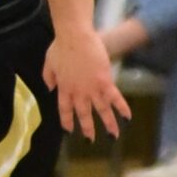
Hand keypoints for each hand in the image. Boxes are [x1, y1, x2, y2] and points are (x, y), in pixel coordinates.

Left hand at [45, 26, 129, 141]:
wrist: (75, 36)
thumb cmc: (60, 46)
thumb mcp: (48, 63)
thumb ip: (48, 77)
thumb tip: (50, 88)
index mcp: (63, 88)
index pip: (64, 109)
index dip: (67, 120)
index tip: (69, 130)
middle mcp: (78, 92)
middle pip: (83, 114)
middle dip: (87, 128)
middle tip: (90, 141)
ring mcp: (92, 88)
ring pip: (101, 110)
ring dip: (108, 124)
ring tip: (113, 136)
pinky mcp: (105, 81)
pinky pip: (115, 98)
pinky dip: (121, 108)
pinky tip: (127, 118)